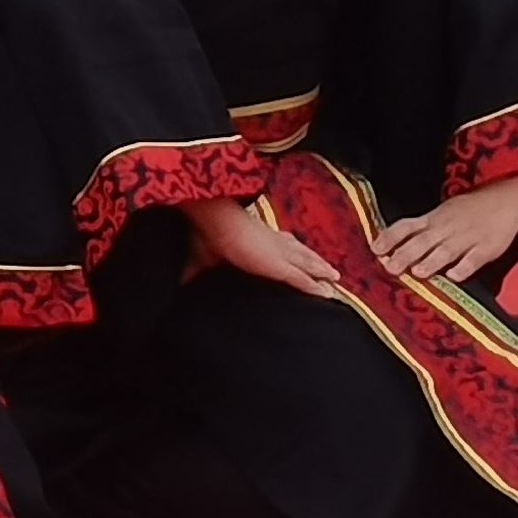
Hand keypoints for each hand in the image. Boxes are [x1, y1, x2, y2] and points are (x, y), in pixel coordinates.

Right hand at [184, 193, 344, 298]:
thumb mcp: (201, 255)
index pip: (279, 241)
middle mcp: (274, 242)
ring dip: (323, 271)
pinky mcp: (282, 267)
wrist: (217, 223)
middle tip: (330, 269)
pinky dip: (316, 287)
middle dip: (315, 260)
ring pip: (308, 264)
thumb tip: (180, 283)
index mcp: (257, 235)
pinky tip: (328, 293)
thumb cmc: (207, 233)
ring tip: (336, 278)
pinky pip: (304, 280)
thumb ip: (196, 270)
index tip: (299, 250)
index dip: (291, 246)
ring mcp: (281, 254)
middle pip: (300, 252)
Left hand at [373, 175, 517, 286]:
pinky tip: (454, 276)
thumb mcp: (443, 211)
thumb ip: (423, 228)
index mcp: (433, 218)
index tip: (375, 250)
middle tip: (390, 268)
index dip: (389, 237)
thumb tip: (395, 246)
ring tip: (418, 273)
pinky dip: (464, 268)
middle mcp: (446, 228)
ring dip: (431, 262)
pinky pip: (474, 259)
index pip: (406, 226)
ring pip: (446, 251)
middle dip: (405, 254)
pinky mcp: (487, 248)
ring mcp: (467, 238)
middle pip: (422, 242)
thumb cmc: (470, 207)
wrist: (508, 197)